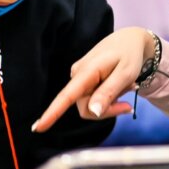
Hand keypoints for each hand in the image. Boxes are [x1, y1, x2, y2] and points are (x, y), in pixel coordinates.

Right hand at [33, 28, 150, 131]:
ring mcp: (79, 78)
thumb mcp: (125, 74)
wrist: (130, 40)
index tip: (38, 128)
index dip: (52, 113)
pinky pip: (93, 99)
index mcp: (86, 71)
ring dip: (110, 103)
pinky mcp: (83, 81)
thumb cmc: (129, 55)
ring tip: (126, 87)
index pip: (67, 96)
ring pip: (90, 105)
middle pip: (86, 108)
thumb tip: (93, 112)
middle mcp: (77, 75)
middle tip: (128, 105)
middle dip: (108, 111)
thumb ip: (108, 92)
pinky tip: (121, 87)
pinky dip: (108, 97)